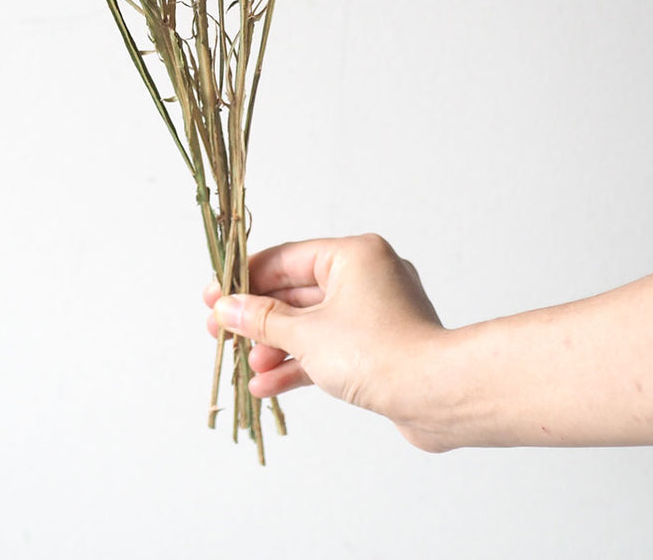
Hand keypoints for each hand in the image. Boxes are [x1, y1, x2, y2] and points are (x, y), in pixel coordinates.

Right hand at [203, 233, 454, 450]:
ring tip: (247, 366)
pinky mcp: (381, 348)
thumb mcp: (306, 334)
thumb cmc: (377, 352)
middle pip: (297, 292)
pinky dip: (301, 363)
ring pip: (313, 324)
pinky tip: (268, 384)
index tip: (213, 297)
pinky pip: (331, 349)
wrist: (439, 396)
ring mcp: (377, 315)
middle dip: (258, 319)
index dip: (244, 279)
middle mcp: (368, 277)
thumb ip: (261, 320)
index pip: (286, 259)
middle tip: (220, 334)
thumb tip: (225, 308)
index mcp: (354, 256)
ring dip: (277, 346)